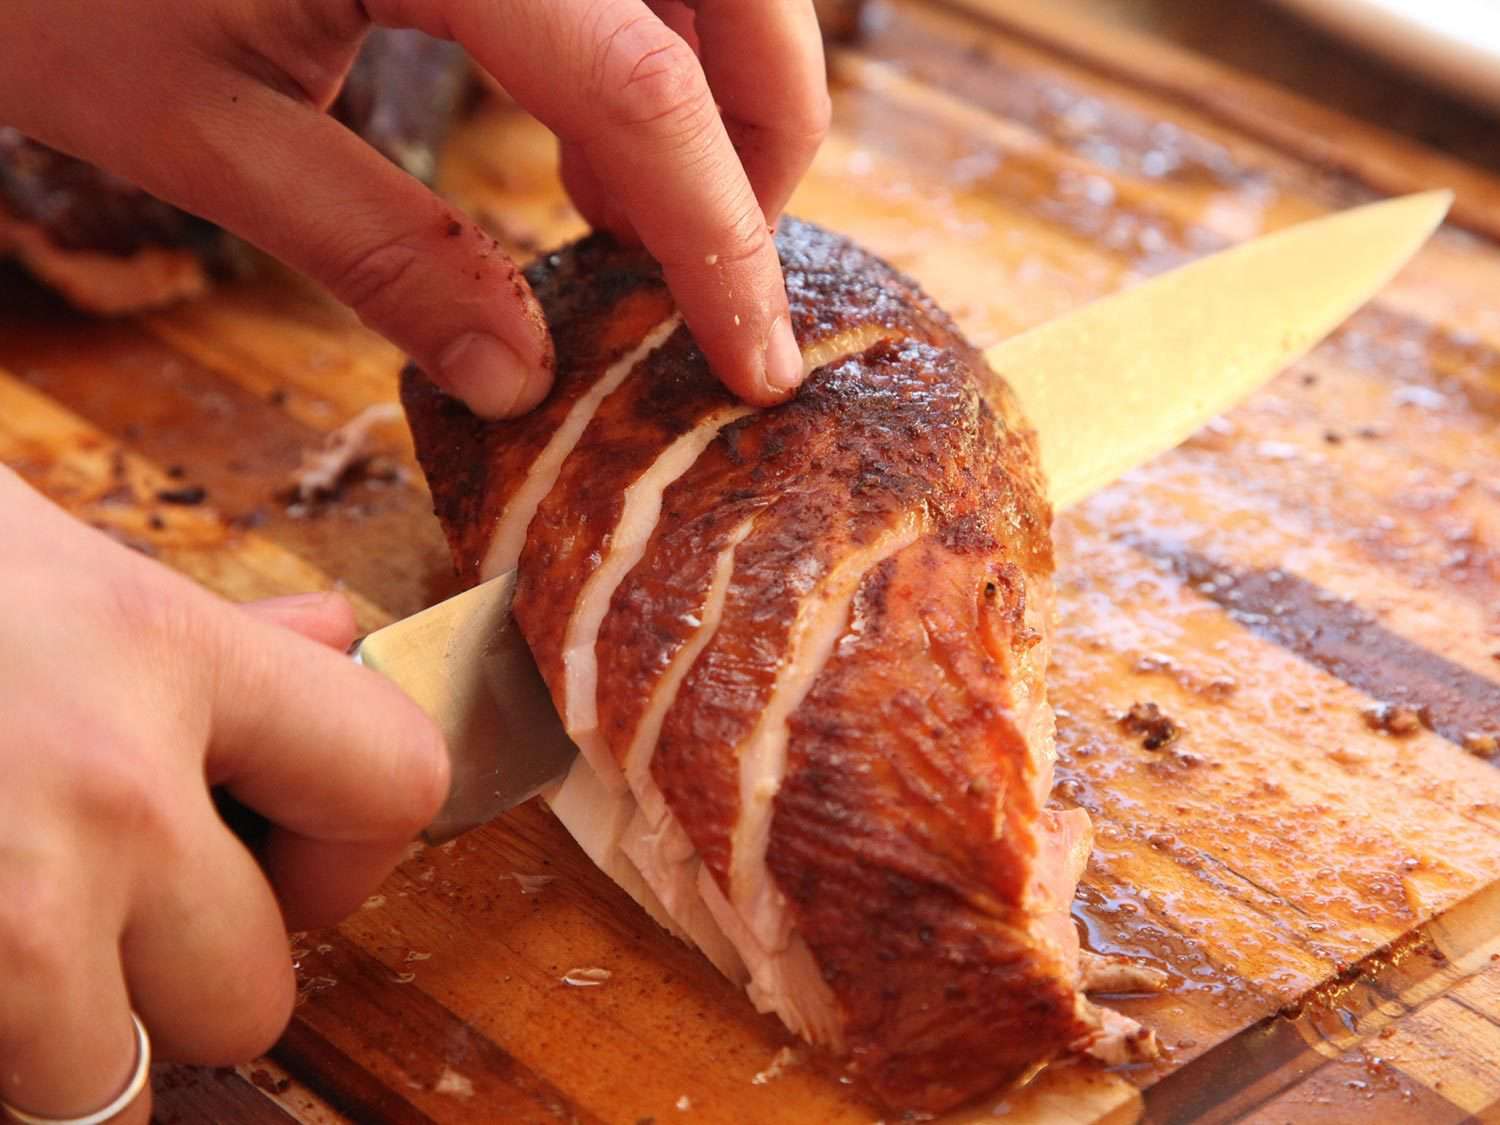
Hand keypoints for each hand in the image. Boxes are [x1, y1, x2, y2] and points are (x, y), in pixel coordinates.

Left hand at [0, 1, 829, 414]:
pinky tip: (586, 107)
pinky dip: (650, 24)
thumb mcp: (199, 129)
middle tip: (714, 262)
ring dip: (714, 75)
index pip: (642, 91)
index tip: (755, 360)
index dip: (720, 242)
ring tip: (626, 200)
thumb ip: (384, 254)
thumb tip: (519, 374)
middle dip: (764, 131)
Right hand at [0, 468, 447, 1122]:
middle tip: (88, 899)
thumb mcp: (49, 557)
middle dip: (179, 971)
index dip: (351, 836)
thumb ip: (212, 632)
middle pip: (253, 992)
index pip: (399, 782)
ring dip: (54, 1044)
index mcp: (154, 651)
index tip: (285, 838)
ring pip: (103, 1089)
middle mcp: (89, 793)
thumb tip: (335, 649)